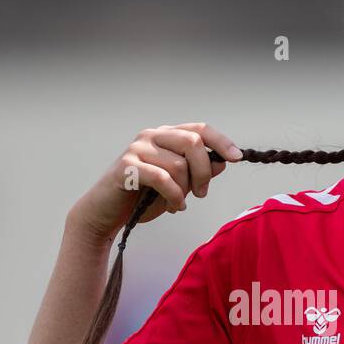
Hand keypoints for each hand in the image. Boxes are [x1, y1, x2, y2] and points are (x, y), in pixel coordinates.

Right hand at [72, 122, 242, 242]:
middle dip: (204, 172)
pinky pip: (162, 178)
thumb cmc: (142, 199)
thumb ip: (197, 172)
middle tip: (201, 194)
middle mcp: (151, 136)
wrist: (105, 214)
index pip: (199, 129)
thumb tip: (222, 162)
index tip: (237, 158)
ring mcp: (137, 149)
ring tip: (178, 204)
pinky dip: (173, 196)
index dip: (222, 141)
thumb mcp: (178, 186)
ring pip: (179, 164)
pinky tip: (174, 207)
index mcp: (165, 136)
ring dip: (185, 190)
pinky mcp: (127, 167)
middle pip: (193, 143)